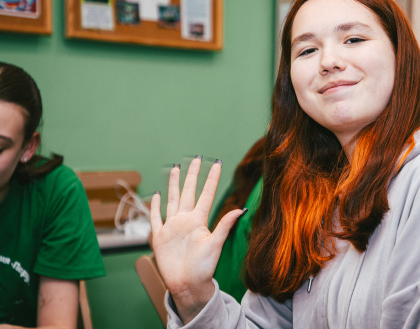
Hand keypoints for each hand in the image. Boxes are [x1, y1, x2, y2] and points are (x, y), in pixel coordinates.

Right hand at [150, 158, 243, 323]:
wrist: (188, 285)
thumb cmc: (204, 268)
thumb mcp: (215, 245)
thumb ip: (225, 225)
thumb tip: (240, 209)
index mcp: (199, 221)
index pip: (206, 194)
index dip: (211, 178)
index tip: (216, 163)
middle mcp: (185, 221)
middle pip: (188, 192)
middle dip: (192, 175)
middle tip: (196, 158)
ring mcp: (171, 227)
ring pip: (172, 200)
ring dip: (173, 184)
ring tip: (175, 168)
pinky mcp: (159, 237)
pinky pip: (155, 218)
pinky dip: (155, 206)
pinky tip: (157, 194)